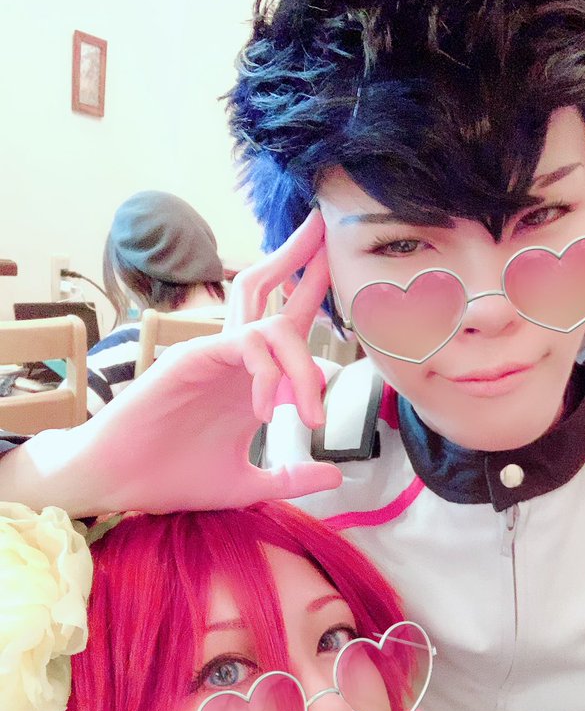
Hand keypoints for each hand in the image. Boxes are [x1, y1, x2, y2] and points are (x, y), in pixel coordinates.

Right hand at [10, 212, 340, 516]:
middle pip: (268, 291)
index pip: (286, 326)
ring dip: (302, 365)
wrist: (119, 483)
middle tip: (326, 227)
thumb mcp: (248, 484)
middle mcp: (234, 360)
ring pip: (270, 325)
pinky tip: (264, 414)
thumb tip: (335, 475)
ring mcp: (213, 355)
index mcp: (249, 380)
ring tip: (309, 415)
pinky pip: (243, 345)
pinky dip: (265, 374)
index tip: (339, 266)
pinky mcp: (190, 358)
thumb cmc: (173, 478)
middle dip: (301, 258)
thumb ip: (291, 478)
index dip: (312, 293)